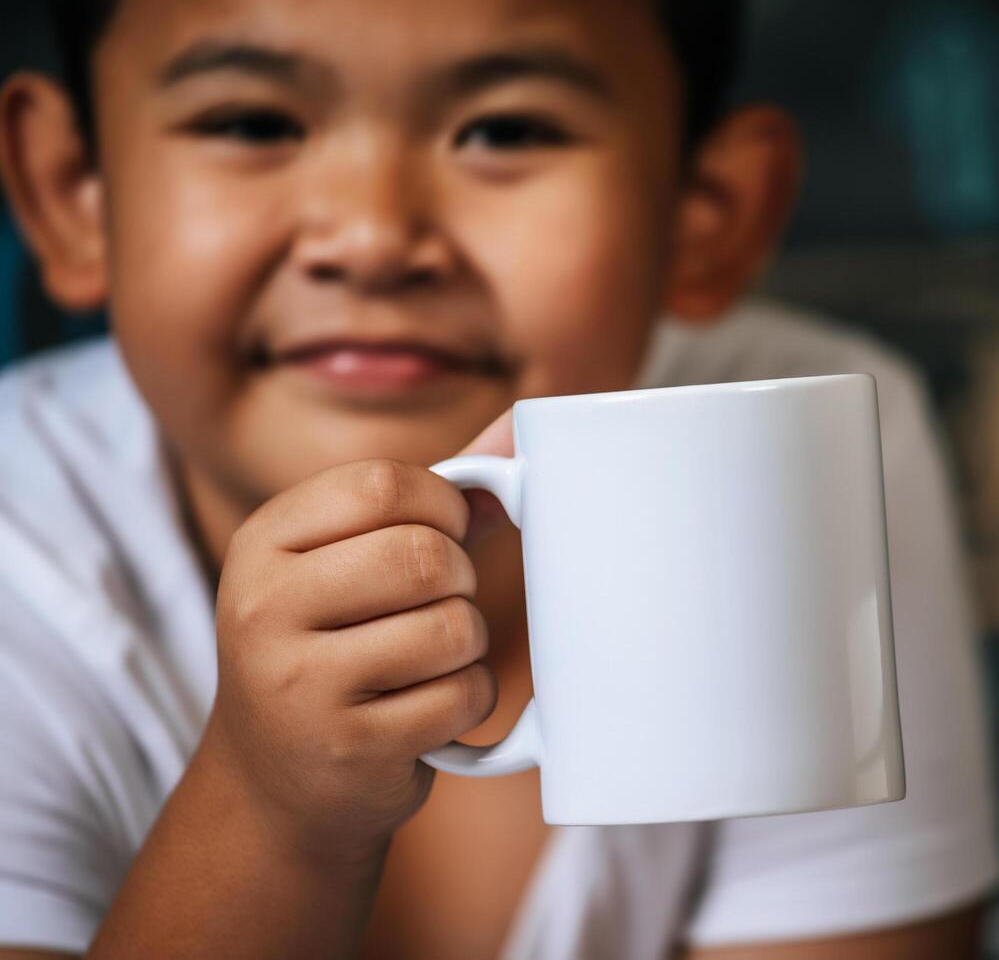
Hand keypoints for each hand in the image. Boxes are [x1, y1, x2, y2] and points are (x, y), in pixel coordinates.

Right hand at [203, 411, 515, 865]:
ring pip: (451, 628)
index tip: (446, 533)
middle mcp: (263, 608)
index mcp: (263, 542)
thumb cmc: (333, 647)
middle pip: (422, 556)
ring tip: (432, 659)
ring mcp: (299, 684)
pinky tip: (432, 709)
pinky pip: (459, 698)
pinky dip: (469, 700)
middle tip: (442, 602)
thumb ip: (426, 497)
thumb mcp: (346, 562)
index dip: (443, 506)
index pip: (383, 484)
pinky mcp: (347, 748)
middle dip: (461, 579)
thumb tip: (522, 430)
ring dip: (468, 644)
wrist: (276, 781)